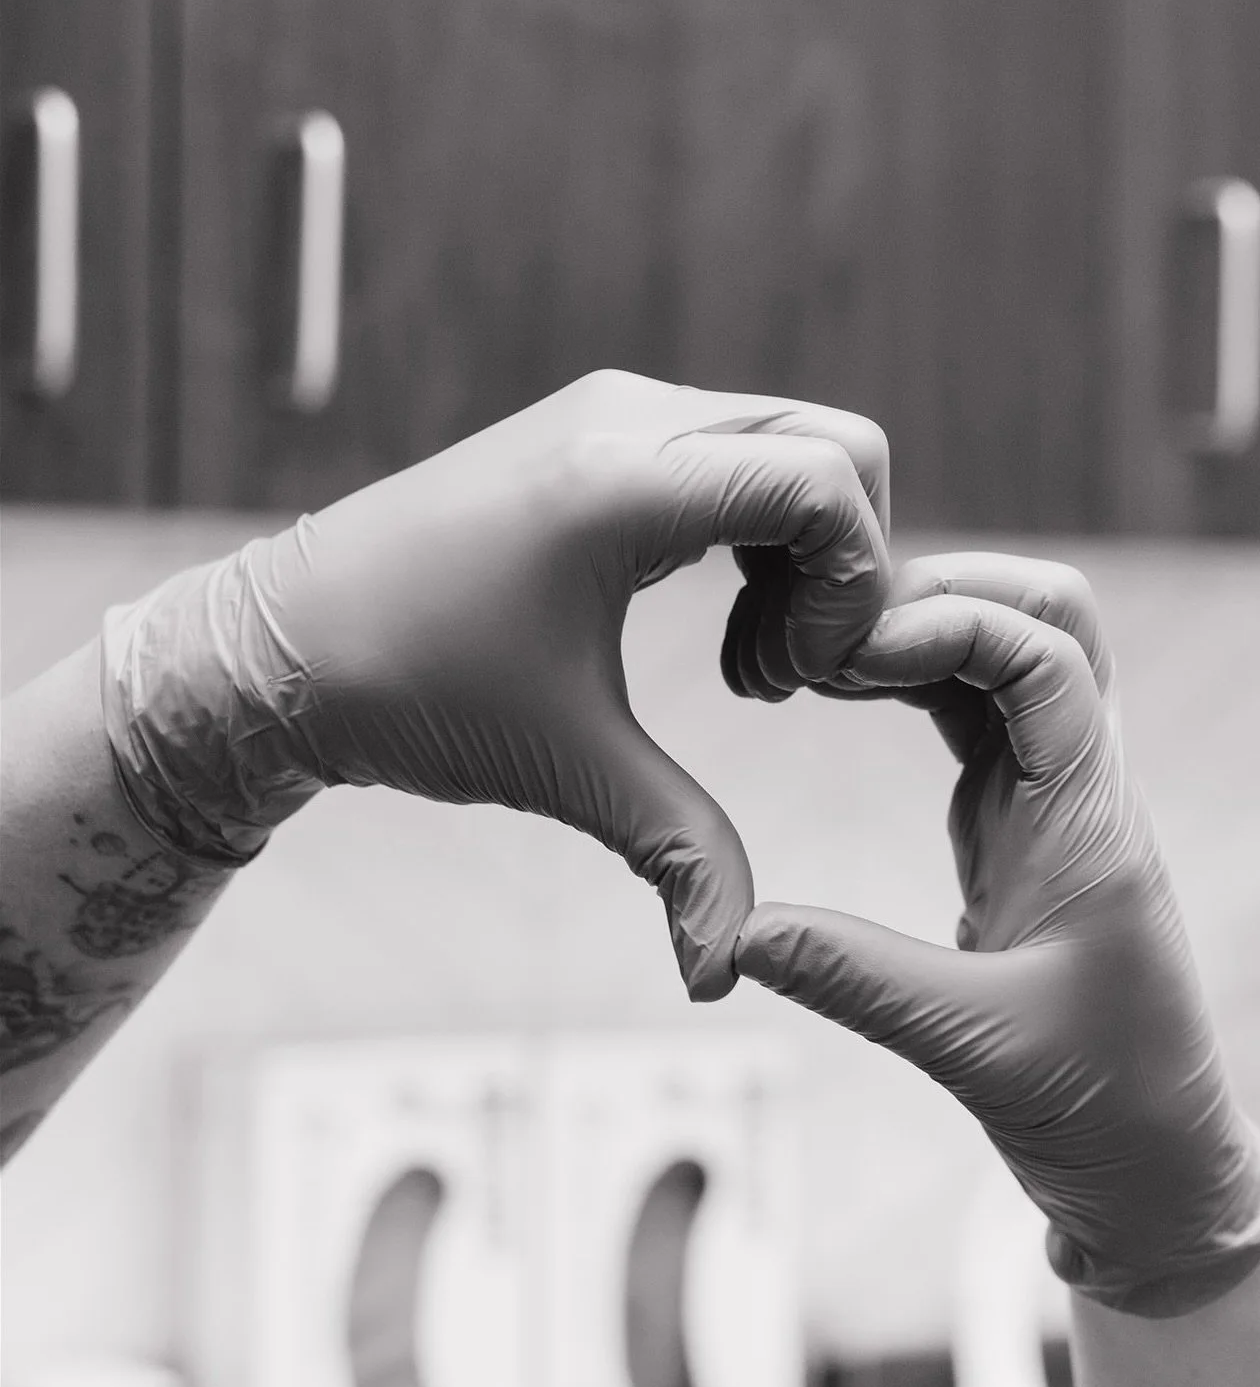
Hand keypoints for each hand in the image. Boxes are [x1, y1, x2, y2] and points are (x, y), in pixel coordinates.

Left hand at [100, 370, 888, 999]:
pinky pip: (735, 456)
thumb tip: (726, 975)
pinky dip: (759, 535)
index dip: (853, 587)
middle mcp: (629, 416)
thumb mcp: (564, 767)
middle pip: (835, 447)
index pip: (827, 479)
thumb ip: (678, 859)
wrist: (278, 648)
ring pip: (790, 447)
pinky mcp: (597, 433)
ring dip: (804, 556)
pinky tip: (717, 623)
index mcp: (625, 479)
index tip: (799, 683)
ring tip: (743, 666)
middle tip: (783, 676)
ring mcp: (612, 411)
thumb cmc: (407, 692)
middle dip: (846, 568)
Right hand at [736, 554, 1259, 1312]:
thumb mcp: (968, 1043)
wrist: (1157, 1163)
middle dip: (942, 587)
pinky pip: (972, 711)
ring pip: (1005, 653)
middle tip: (829, 624)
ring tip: (815, 652)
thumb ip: (852, 977)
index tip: (847, 651)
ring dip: (921, 630)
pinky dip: (911, 680)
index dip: (950, 621)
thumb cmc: (1101, 1105)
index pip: (1046, 653)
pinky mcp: (1018, 824)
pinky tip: (839, 692)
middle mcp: (1080, 785)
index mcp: (1091, 817)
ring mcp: (1050, 798)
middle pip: (1046, 614)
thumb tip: (730, 931)